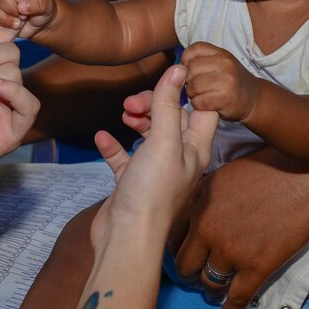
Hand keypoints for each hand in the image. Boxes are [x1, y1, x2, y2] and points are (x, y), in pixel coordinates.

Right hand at [0, 0, 55, 39]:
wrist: (39, 24)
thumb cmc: (44, 10)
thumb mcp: (47, 6)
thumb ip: (38, 3)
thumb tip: (22, 6)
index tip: (21, 1)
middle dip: (12, 10)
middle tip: (24, 17)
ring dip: (3, 19)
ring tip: (18, 24)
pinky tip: (3, 25)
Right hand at [90, 65, 217, 249]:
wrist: (126, 239)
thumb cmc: (152, 193)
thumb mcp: (163, 141)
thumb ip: (169, 104)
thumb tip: (179, 68)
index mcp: (196, 149)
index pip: (204, 108)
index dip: (194, 87)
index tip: (175, 68)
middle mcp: (180, 158)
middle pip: (173, 117)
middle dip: (155, 102)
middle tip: (133, 102)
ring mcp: (156, 170)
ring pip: (150, 133)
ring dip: (137, 119)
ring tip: (124, 114)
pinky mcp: (133, 182)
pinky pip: (125, 156)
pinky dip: (115, 144)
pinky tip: (104, 136)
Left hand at [167, 147, 308, 308]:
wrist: (305, 179)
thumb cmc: (268, 168)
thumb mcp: (222, 173)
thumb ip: (204, 196)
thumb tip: (194, 213)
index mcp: (197, 203)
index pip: (172, 236)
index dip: (177, 248)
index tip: (183, 253)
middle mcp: (207, 229)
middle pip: (185, 265)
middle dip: (189, 272)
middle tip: (195, 273)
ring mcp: (230, 250)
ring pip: (208, 283)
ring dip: (210, 288)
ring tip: (214, 289)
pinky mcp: (256, 267)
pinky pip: (236, 297)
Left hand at [181, 41, 260, 121]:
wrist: (254, 99)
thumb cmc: (230, 82)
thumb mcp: (219, 64)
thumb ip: (200, 61)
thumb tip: (177, 69)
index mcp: (221, 53)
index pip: (194, 49)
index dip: (186, 61)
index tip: (190, 70)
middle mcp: (225, 64)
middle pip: (190, 69)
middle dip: (187, 81)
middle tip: (196, 87)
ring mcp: (226, 81)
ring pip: (193, 86)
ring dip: (192, 94)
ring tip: (200, 95)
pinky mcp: (226, 98)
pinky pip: (200, 101)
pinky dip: (198, 105)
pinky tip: (205, 104)